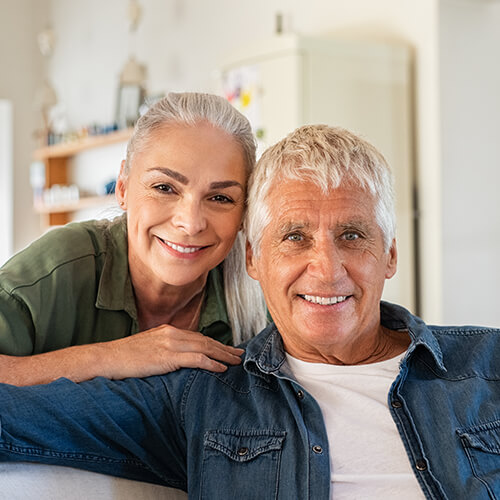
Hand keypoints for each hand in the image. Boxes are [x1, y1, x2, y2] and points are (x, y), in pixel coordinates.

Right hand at [97, 325, 244, 379]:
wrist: (106, 358)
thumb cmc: (124, 357)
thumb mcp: (147, 348)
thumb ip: (164, 349)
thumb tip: (177, 360)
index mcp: (168, 331)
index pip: (198, 336)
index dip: (215, 343)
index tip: (227, 349)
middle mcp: (172, 334)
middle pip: (205, 340)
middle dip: (224, 348)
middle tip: (239, 354)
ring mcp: (170, 344)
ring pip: (205, 348)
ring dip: (223, 355)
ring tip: (236, 362)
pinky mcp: (167, 357)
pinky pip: (196, 359)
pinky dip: (211, 363)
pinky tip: (221, 369)